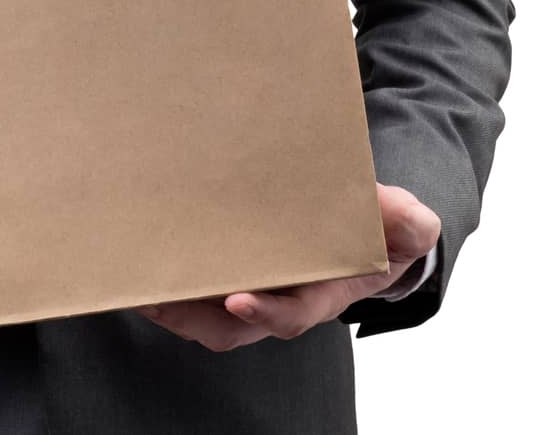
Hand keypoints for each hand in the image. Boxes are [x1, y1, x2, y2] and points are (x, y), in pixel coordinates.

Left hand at [136, 184, 439, 351]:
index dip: (266, 311)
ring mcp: (257, 290)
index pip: (292, 313)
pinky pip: (200, 289)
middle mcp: (284, 300)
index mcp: (324, 292)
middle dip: (192, 314)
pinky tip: (144, 259)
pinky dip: (172, 282)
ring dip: (171, 302)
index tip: (238, 298)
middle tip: (154, 293)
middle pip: (232, 325)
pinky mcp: (235, 271)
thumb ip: (407, 222)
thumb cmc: (383, 232)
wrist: (372, 233)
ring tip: (134, 281)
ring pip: (206, 314)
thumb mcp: (405, 224)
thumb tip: (408, 217)